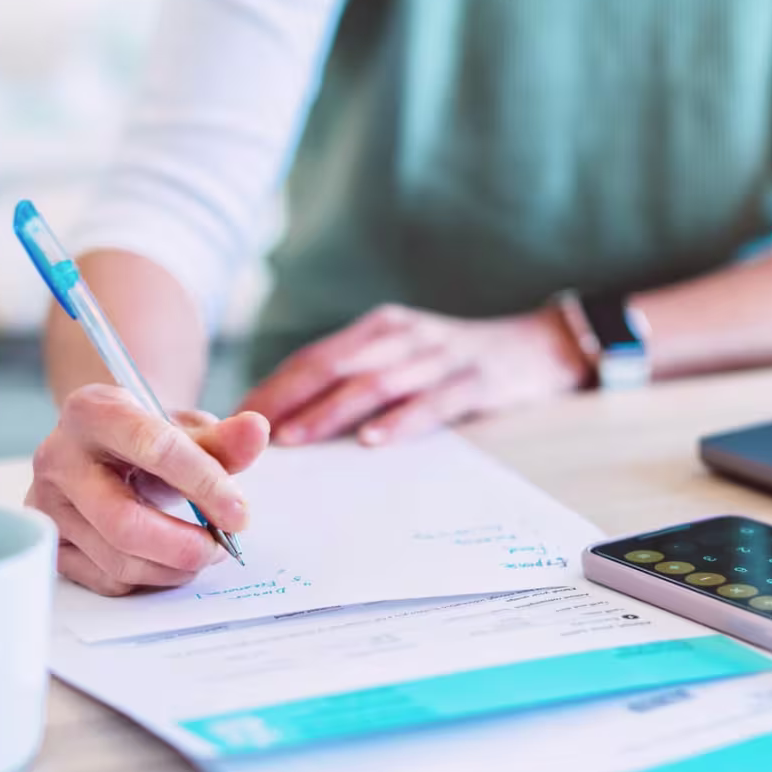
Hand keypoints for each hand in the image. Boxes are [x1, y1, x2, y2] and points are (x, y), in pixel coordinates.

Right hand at [27, 386, 268, 595]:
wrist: (105, 447)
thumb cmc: (149, 436)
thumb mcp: (186, 426)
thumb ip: (222, 437)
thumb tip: (257, 432)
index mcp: (91, 412)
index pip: (154, 449)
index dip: (204, 484)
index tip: (240, 513)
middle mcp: (58, 459)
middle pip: (124, 521)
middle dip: (184, 545)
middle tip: (221, 547)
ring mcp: (48, 506)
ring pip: (117, 559)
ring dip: (173, 567)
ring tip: (202, 551)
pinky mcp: (52, 545)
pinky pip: (106, 580)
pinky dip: (150, 578)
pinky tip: (168, 560)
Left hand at [239, 304, 588, 447]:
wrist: (539, 345)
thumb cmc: (457, 362)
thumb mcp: (404, 356)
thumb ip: (357, 377)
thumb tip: (290, 421)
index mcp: (378, 329)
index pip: (313, 358)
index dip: (272, 387)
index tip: (232, 419)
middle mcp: (403, 334)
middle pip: (333, 366)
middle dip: (287, 399)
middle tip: (248, 434)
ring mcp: (440, 355)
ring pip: (374, 383)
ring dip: (330, 412)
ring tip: (295, 440)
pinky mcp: (474, 379)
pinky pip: (432, 403)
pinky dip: (401, 421)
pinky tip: (373, 442)